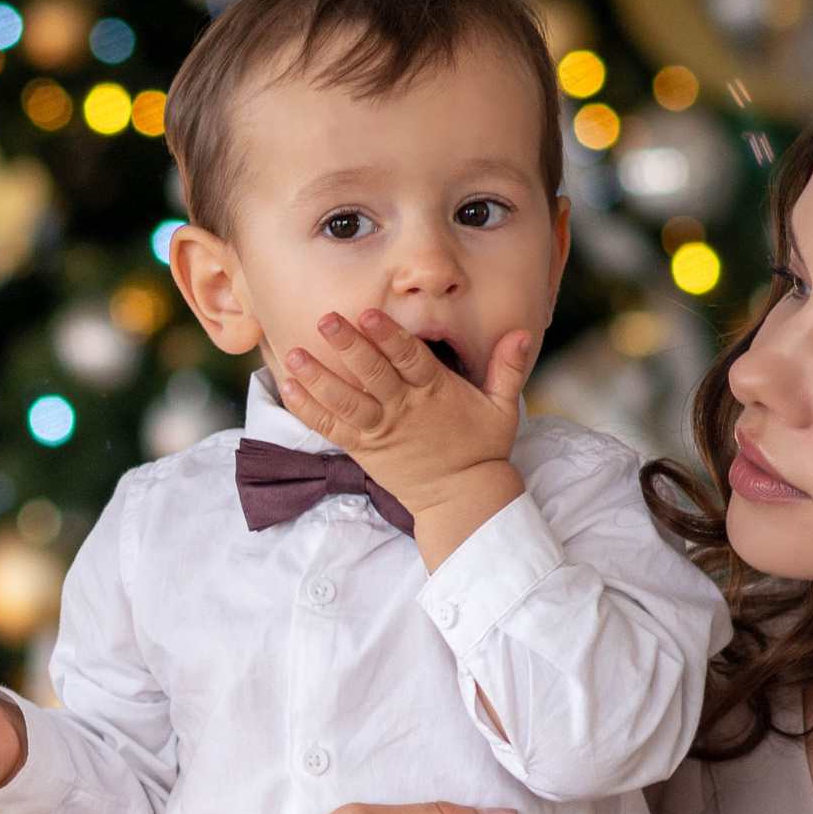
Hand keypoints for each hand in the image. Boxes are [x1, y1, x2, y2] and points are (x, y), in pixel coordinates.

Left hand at [276, 310, 530, 567]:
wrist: (462, 499)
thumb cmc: (482, 448)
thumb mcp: (502, 408)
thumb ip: (508, 368)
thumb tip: (524, 332)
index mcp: (435, 393)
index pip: (410, 360)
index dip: (389, 337)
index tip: (370, 314)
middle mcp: (404, 410)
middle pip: (373, 375)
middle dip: (349, 347)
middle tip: (325, 319)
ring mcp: (381, 430)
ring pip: (346, 401)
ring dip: (318, 378)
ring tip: (294, 354)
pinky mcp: (364, 449)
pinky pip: (332, 428)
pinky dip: (309, 409)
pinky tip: (288, 387)